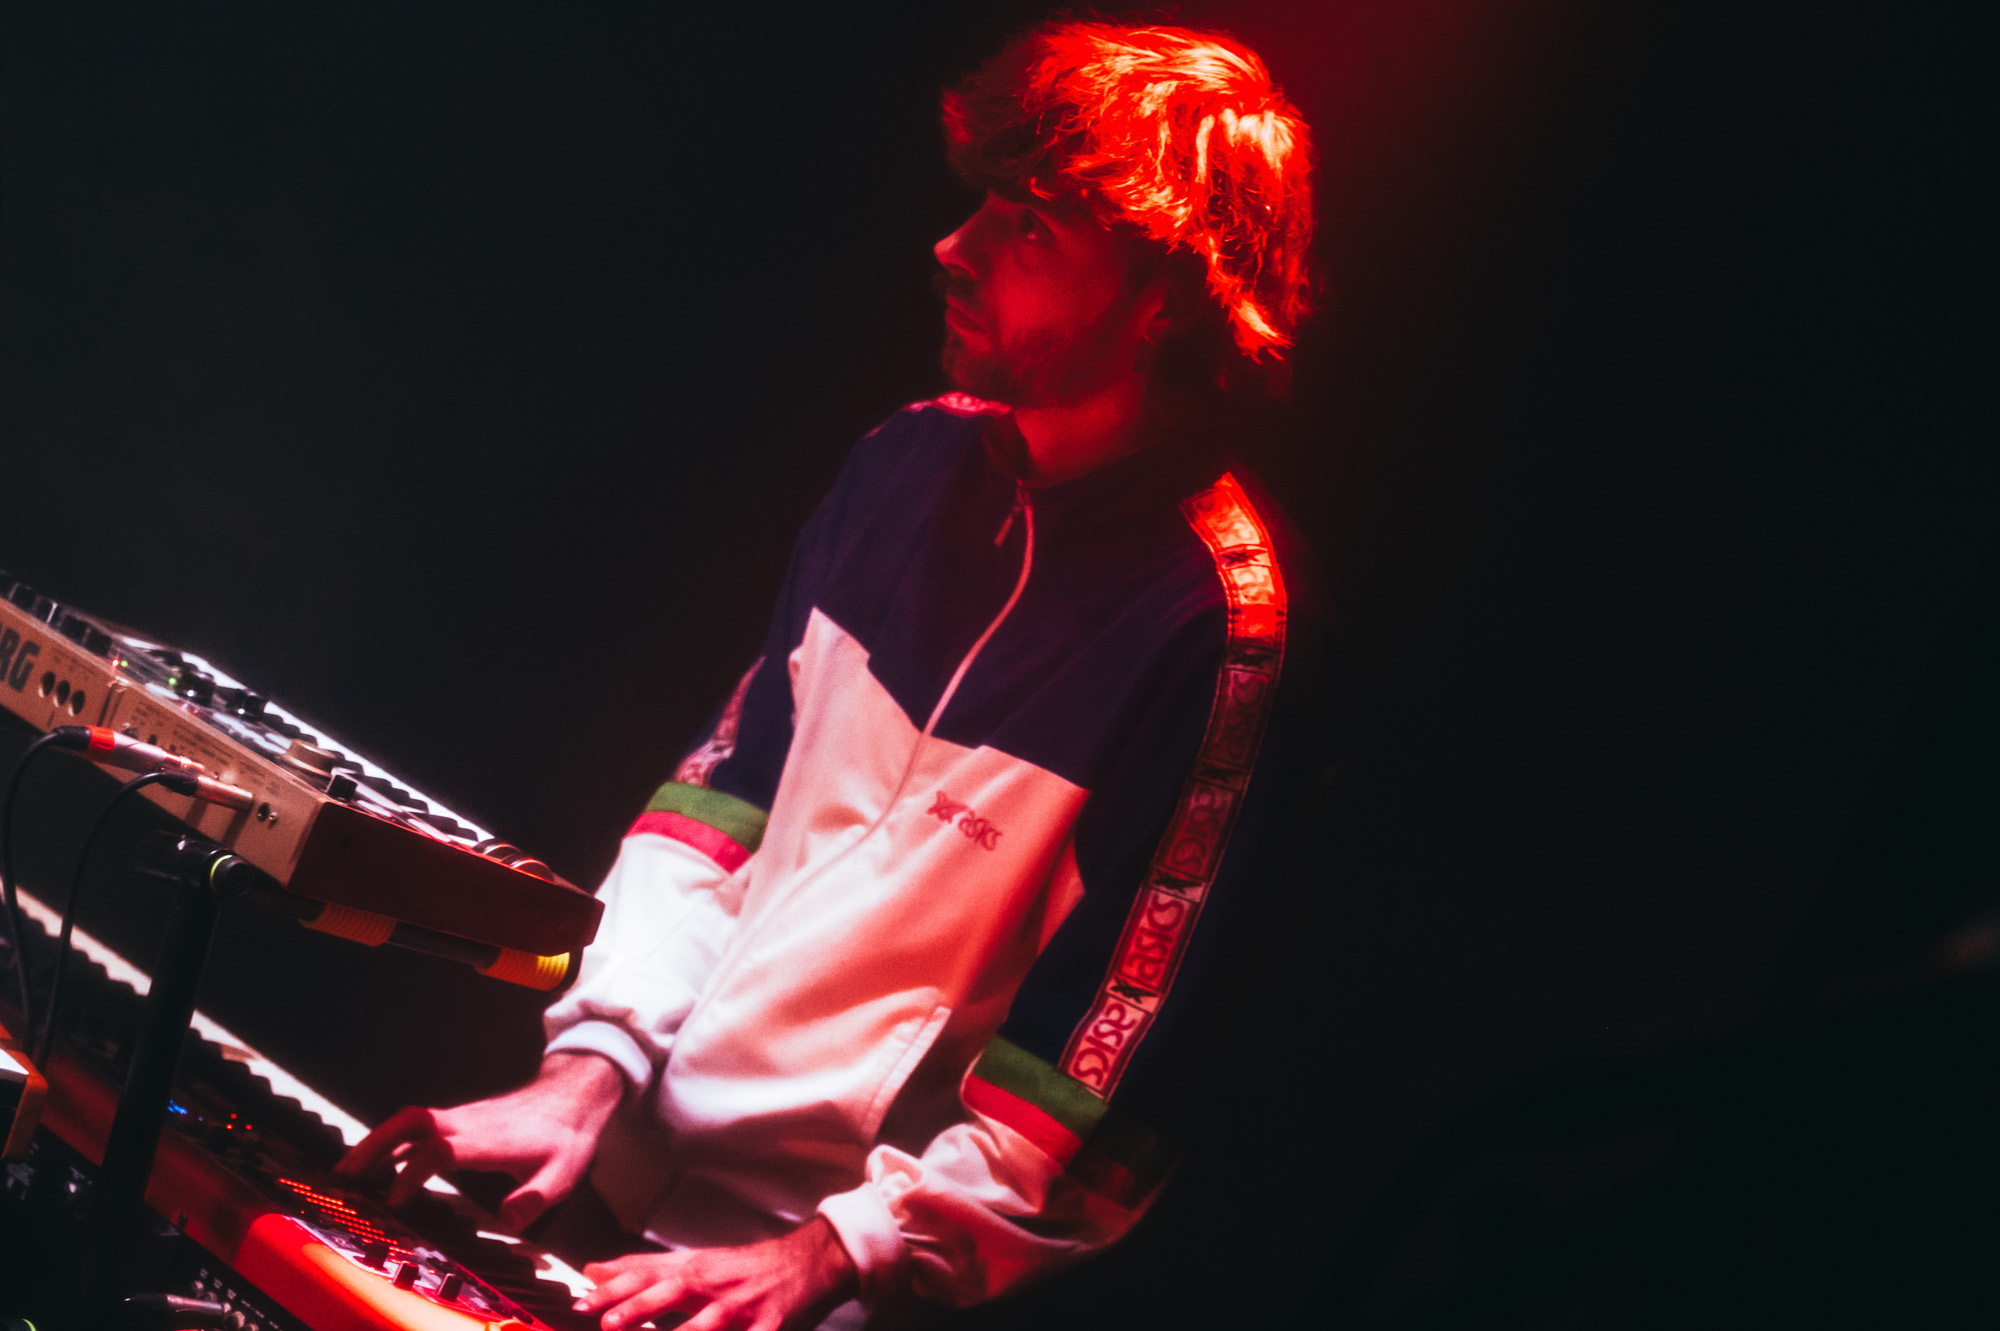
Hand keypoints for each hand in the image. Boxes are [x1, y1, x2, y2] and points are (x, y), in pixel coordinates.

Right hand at [333, 1051, 624, 1228]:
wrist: (571, 1096)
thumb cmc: (564, 1137)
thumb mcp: (561, 1175)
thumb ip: (533, 1199)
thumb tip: (507, 1222)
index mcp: (483, 1140)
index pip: (436, 1152)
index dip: (411, 1175)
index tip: (394, 1202)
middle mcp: (463, 1123)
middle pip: (407, 1124)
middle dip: (371, 1147)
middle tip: (340, 1175)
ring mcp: (458, 1118)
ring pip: (406, 1122)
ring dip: (374, 1143)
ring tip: (345, 1174)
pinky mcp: (457, 1119)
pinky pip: (415, 1127)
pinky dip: (391, 1142)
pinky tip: (379, 1165)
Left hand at [576, 1217, 859, 1330]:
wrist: (809, 1260)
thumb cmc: (746, 1267)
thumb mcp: (694, 1261)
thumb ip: (643, 1268)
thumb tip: (593, 1269)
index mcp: (694, 1270)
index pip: (647, 1275)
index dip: (613, 1289)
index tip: (580, 1301)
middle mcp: (715, 1285)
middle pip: (672, 1292)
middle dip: (638, 1306)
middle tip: (607, 1322)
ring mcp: (743, 1307)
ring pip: (709, 1323)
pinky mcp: (771, 1326)